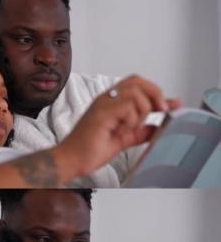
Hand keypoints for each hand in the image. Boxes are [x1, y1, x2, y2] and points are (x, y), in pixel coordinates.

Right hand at [55, 75, 179, 176]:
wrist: (72, 160)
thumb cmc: (91, 150)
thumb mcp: (126, 138)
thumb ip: (143, 130)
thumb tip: (162, 124)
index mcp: (111, 102)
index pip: (137, 84)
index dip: (156, 92)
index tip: (170, 106)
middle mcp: (106, 99)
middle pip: (137, 81)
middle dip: (155, 94)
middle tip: (160, 111)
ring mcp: (102, 105)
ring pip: (135, 93)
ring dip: (141, 111)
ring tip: (130, 127)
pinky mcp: (101, 114)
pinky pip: (127, 107)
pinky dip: (131, 120)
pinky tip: (121, 131)